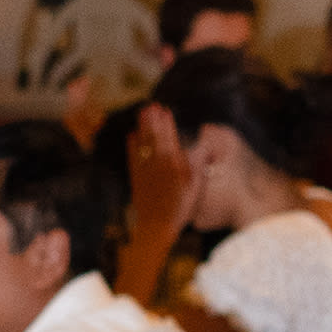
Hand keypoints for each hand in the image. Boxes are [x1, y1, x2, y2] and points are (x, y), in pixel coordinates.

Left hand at [123, 107, 189, 238]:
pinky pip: (133, 156)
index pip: (169, 137)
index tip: (164, 110)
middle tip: (151, 106)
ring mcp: (145, 169)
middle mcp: (157, 162)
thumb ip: (196, 163)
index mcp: (173, 163)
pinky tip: (131, 136)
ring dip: (142, 127)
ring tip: (142, 113)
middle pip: (154, 136)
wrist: (158, 225)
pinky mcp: (136, 177)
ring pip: (143, 143)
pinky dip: (132, 145)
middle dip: (152, 120)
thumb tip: (200, 147)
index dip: (166, 123)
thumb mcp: (196, 186)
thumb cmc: (181, 207)